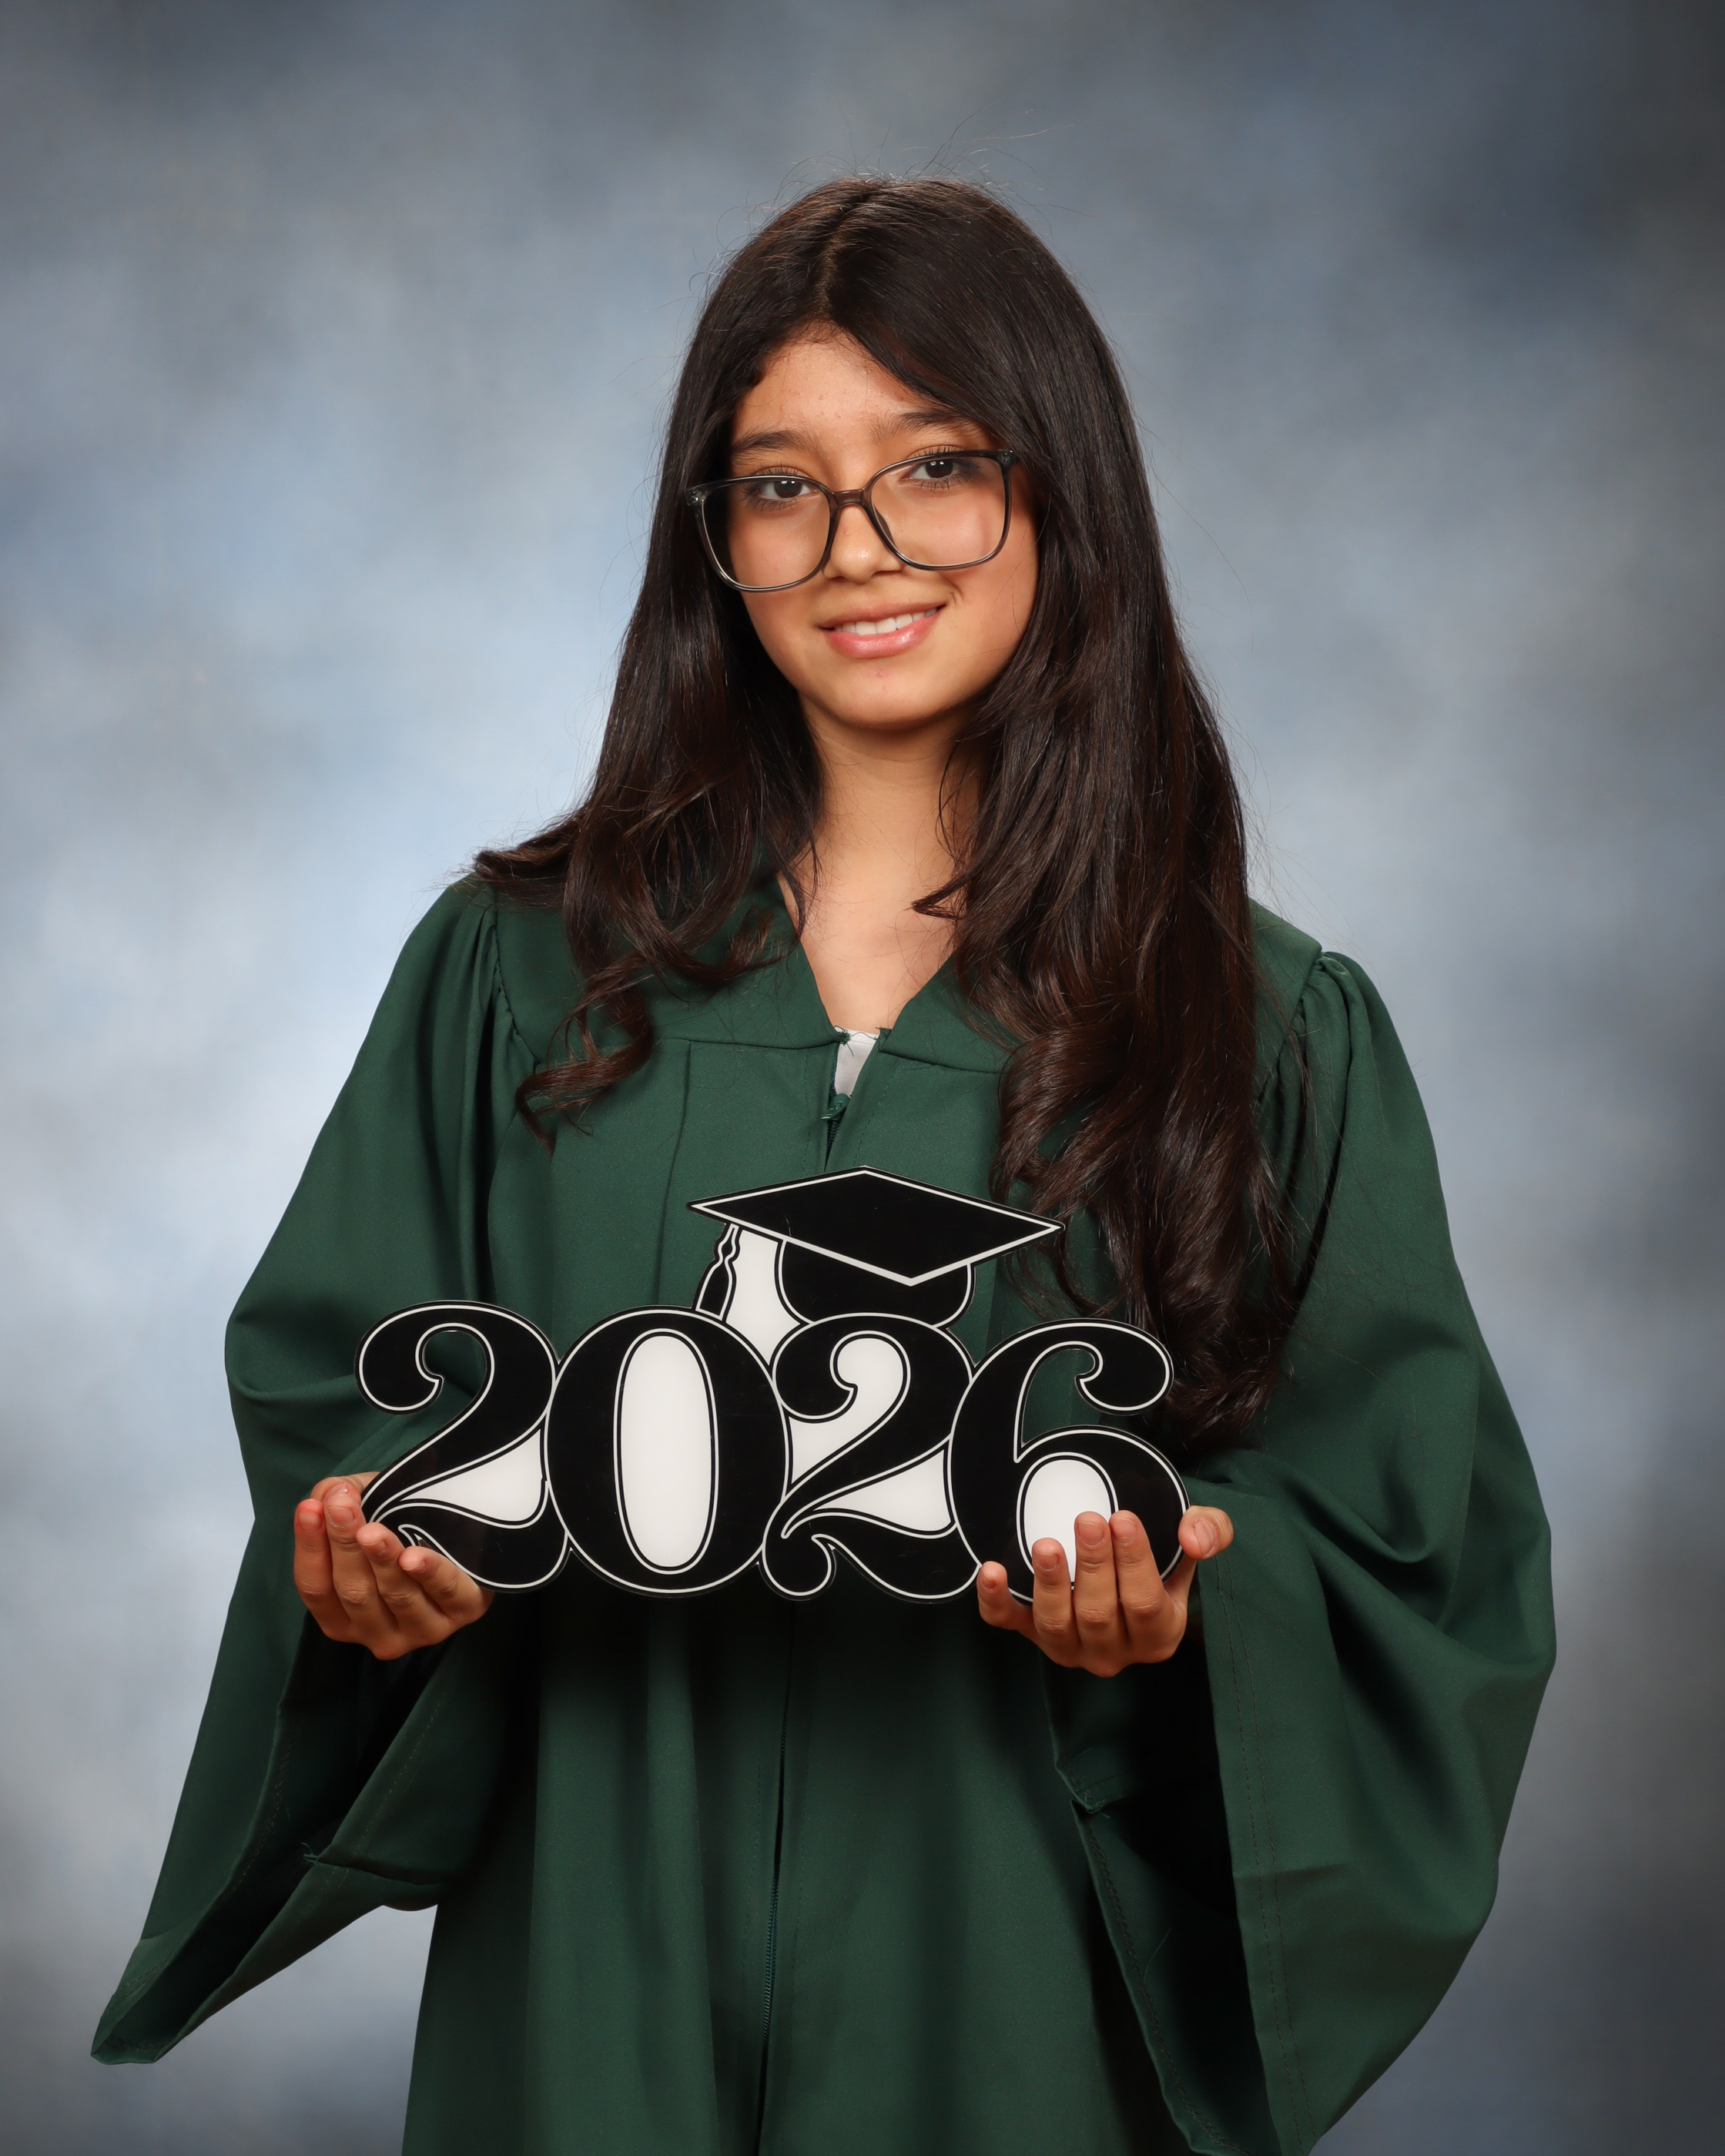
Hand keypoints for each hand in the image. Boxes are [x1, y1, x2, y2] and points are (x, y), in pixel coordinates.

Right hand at [293, 1474, 493, 1661]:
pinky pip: (444, 1591)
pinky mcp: (463, 1612)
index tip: (309, 1509)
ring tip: (372, 1531)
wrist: (461, 1534)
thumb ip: (335, 1499)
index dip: (310, 1548)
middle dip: (344, 1545)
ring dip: (382, 1560)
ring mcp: (421, 1629)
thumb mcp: (364, 1507)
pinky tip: (414, 1556)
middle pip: (353, 1592)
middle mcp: (377, 1633)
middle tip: (340, 1507)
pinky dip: (428, 1573)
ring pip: (396, 1594)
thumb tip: (328, 1493)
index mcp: (343, 1617)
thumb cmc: (400, 1526)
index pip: (316, 1589)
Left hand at [976, 1505, 1232, 1675]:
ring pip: (1056, 1624)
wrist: (1125, 1573)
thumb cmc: (1161, 1558)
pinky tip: (990, 1571)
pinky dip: (995, 1601)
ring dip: (1050, 1584)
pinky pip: (1008, 1623)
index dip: (1135, 1563)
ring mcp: (1068, 1646)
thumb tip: (1193, 1535)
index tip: (1124, 1519)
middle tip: (1087, 1520)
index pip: (1146, 1605)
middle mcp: (1113, 1651)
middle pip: (1099, 1614)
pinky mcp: (1031, 1633)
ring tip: (1046, 1545)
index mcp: (1158, 1634)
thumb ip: (1210, 1532)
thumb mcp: (1195, 1542)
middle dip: (1093, 1565)